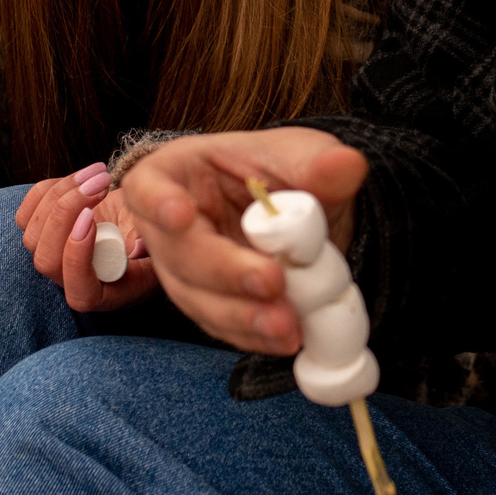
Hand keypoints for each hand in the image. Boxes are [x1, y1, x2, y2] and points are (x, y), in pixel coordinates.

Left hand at [18, 168, 161, 311]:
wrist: (136, 220)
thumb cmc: (152, 236)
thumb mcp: (162, 243)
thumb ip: (150, 245)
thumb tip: (135, 247)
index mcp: (102, 293)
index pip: (78, 291)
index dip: (78, 258)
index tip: (92, 217)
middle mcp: (69, 280)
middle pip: (46, 259)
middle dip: (67, 214)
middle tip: (101, 184)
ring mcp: (50, 256)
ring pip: (32, 232)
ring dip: (62, 194)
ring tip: (100, 174)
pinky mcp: (38, 232)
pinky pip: (27, 212)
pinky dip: (48, 189)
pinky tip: (81, 177)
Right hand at [119, 128, 367, 354]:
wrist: (298, 211)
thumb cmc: (281, 171)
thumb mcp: (302, 155)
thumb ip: (319, 162)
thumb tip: (347, 165)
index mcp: (176, 175)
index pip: (148, 187)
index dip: (159, 203)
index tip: (181, 214)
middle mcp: (168, 229)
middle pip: (180, 254)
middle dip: (224, 272)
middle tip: (270, 281)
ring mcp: (185, 273)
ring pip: (199, 300)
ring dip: (242, 316)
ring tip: (286, 325)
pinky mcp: (210, 306)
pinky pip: (224, 326)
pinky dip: (254, 335)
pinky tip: (286, 339)